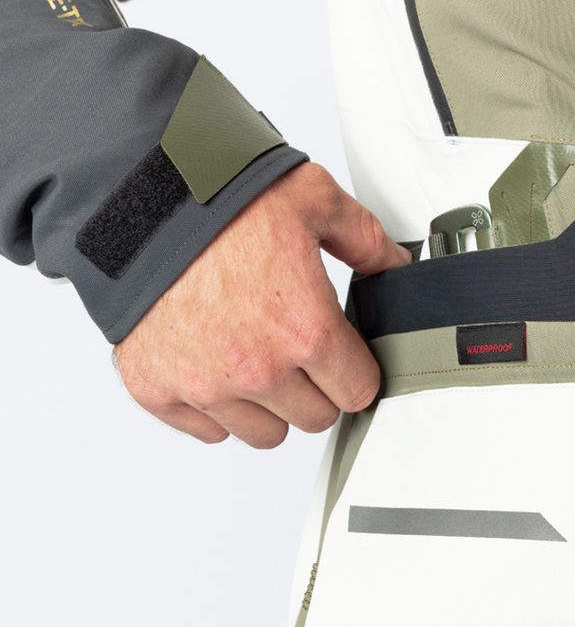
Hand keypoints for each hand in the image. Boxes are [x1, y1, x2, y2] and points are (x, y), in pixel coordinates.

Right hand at [113, 162, 410, 447]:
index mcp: (307, 332)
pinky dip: (214, 406)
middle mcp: (258, 370)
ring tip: (253, 355)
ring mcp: (205, 385)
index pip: (358, 393)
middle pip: (315, 418)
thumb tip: (393, 265)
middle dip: (314, 388)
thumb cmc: (217, 195)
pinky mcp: (158, 390)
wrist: (129, 192)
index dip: (353, 370)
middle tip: (294, 348)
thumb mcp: (311, 198)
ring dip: (268, 406)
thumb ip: (364, 239)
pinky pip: (208, 429)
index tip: (340, 354)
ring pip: (265, 434)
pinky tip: (212, 361)